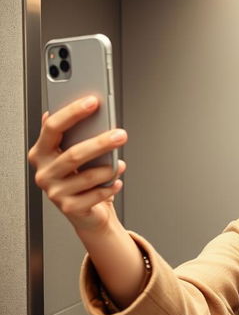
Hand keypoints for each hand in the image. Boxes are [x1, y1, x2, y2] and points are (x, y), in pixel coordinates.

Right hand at [27, 95, 126, 231]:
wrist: (88, 212)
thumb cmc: (83, 177)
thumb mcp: (77, 152)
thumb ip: (76, 132)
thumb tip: (84, 106)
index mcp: (42, 152)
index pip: (53, 128)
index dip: (72, 113)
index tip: (92, 102)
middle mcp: (45, 172)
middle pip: (73, 154)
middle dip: (100, 143)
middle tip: (121, 134)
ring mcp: (55, 192)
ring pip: (88, 176)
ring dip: (109, 169)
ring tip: (119, 164)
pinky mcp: (70, 208)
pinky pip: (96, 195)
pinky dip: (111, 187)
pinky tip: (117, 181)